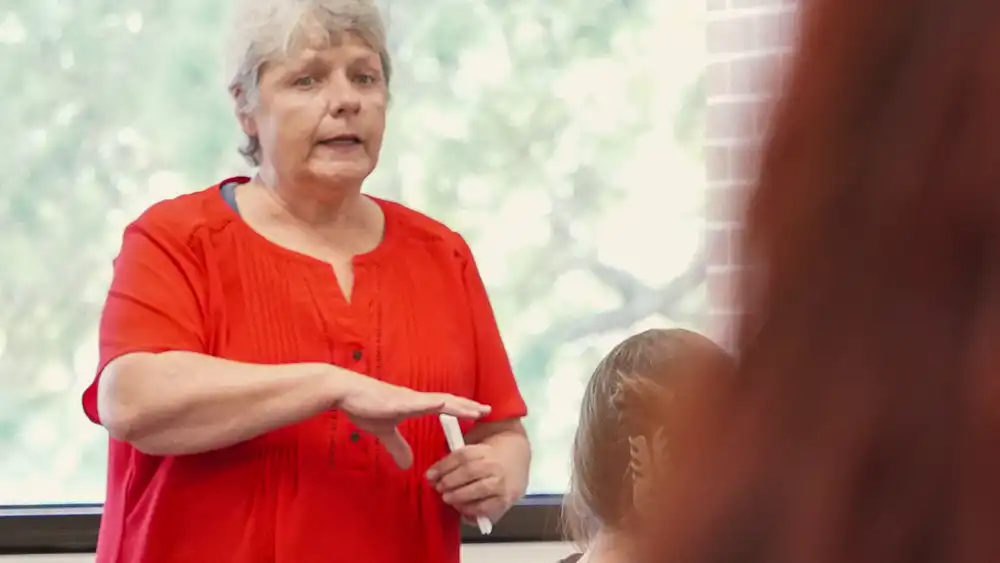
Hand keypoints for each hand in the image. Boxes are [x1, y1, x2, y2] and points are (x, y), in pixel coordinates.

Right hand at [334, 372, 490, 468]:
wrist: (345, 392)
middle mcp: (416, 399)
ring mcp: (408, 399)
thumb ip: (397, 446)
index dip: (462, 409)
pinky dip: (433, 403)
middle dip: (468, 406)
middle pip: (448, 401)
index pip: (444, 406)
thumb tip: (408, 464)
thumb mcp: (384, 431)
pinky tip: (445, 403)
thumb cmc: (364, 406)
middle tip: (488, 410)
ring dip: (458, 404)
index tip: (479, 412)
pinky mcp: (397, 401)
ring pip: (439, 400)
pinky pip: (418, 402)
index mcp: (415, 404)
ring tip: (476, 408)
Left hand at [426, 444, 512, 523]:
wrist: (519, 459)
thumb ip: (455, 460)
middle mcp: (494, 465)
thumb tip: (431, 476)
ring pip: (479, 489)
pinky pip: (488, 507)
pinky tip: (463, 510)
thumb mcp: (474, 449)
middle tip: (439, 488)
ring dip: (460, 495)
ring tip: (447, 498)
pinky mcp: (506, 500)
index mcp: (485, 449)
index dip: (443, 466)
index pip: (462, 456)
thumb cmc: (490, 455)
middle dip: (450, 481)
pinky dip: (473, 510)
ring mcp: (502, 483)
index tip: (429, 475)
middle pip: (469, 471)